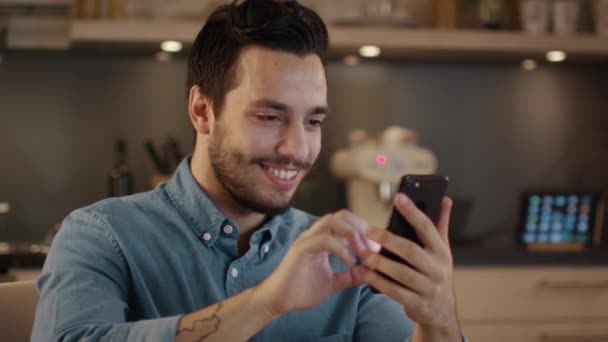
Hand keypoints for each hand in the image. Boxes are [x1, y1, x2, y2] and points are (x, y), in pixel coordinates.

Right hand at [256, 210, 371, 315]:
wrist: (278, 301)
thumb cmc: (301, 290)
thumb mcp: (333, 283)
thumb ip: (350, 276)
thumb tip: (370, 272)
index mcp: (323, 240)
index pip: (347, 222)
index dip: (364, 231)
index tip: (378, 248)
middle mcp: (315, 236)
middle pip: (342, 215)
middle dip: (360, 227)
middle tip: (372, 247)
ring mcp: (307, 240)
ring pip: (331, 221)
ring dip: (351, 234)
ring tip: (362, 252)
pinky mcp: (300, 250)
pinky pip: (323, 240)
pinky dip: (340, 248)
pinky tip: (349, 262)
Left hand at [360, 194, 459, 335]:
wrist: (442, 312)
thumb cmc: (436, 272)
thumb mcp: (442, 250)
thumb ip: (441, 225)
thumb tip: (445, 199)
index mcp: (442, 252)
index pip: (428, 228)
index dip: (413, 212)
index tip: (398, 197)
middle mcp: (438, 269)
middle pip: (411, 251)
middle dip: (388, 239)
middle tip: (367, 230)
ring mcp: (428, 288)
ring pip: (401, 273)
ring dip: (379, 262)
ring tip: (363, 253)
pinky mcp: (417, 304)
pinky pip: (394, 291)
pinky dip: (378, 281)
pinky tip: (365, 272)